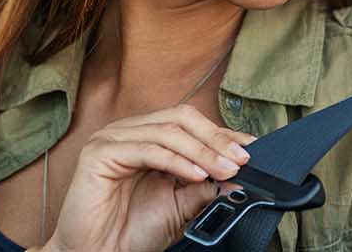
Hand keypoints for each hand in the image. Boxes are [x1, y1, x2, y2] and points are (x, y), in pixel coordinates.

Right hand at [39, 104, 254, 251]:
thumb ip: (205, 187)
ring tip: (225, 170)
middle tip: (241, 160)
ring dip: (202, 151)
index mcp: (148, 138)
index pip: (191, 124)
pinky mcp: (99, 152)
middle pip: (181, 119)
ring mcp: (113, 138)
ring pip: (168, 132)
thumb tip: (238, 176)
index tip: (252, 149)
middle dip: (216, 139)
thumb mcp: (180, 207)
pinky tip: (196, 174)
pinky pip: (147, 149)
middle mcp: (130, 132)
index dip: (223, 134)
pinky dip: (176, 161)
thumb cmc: (130, 232)